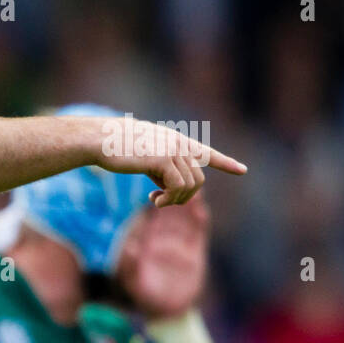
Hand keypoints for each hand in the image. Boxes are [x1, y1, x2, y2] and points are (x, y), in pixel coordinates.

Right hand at [94, 117, 245, 206]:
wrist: (101, 140)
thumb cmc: (116, 149)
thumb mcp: (143, 159)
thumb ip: (162, 170)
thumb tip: (171, 191)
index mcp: (175, 141)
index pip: (206, 153)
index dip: (225, 163)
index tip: (242, 170)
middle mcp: (179, 144)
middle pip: (198, 179)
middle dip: (183, 197)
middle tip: (161, 202)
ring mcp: (173, 150)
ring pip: (190, 185)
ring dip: (174, 200)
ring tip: (155, 201)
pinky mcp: (164, 159)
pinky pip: (178, 187)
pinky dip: (168, 199)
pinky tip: (153, 200)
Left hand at [116, 195, 209, 318]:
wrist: (167, 311)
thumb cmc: (145, 297)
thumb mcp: (134, 282)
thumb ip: (131, 267)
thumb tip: (129, 248)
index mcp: (148, 240)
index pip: (151, 215)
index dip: (153, 198)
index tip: (152, 183)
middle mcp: (165, 238)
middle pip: (171, 209)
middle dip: (175, 191)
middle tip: (176, 173)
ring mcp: (182, 243)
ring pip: (186, 216)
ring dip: (189, 201)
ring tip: (191, 185)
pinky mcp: (196, 252)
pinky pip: (198, 233)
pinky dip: (199, 221)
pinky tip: (200, 209)